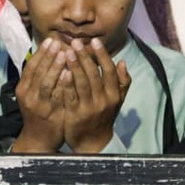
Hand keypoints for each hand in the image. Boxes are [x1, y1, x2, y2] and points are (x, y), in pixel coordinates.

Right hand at [11, 38, 66, 152]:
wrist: (38, 139)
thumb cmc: (39, 113)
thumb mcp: (33, 94)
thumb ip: (39, 78)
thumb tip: (48, 55)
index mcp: (23, 88)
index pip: (31, 66)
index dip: (41, 53)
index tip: (50, 40)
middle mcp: (28, 95)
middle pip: (38, 72)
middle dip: (48, 56)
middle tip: (58, 42)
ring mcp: (38, 105)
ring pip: (46, 82)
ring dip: (55, 66)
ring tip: (64, 53)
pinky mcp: (50, 113)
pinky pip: (56, 96)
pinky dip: (62, 84)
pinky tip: (69, 74)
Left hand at [59, 38, 130, 152]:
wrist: (93, 143)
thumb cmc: (104, 117)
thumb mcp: (117, 101)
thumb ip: (122, 82)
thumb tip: (122, 62)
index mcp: (114, 95)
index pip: (109, 71)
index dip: (102, 55)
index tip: (94, 41)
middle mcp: (103, 101)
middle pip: (94, 74)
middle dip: (85, 56)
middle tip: (76, 41)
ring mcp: (89, 109)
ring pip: (82, 84)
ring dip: (75, 66)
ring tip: (67, 51)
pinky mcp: (76, 116)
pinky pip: (71, 97)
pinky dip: (67, 84)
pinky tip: (62, 72)